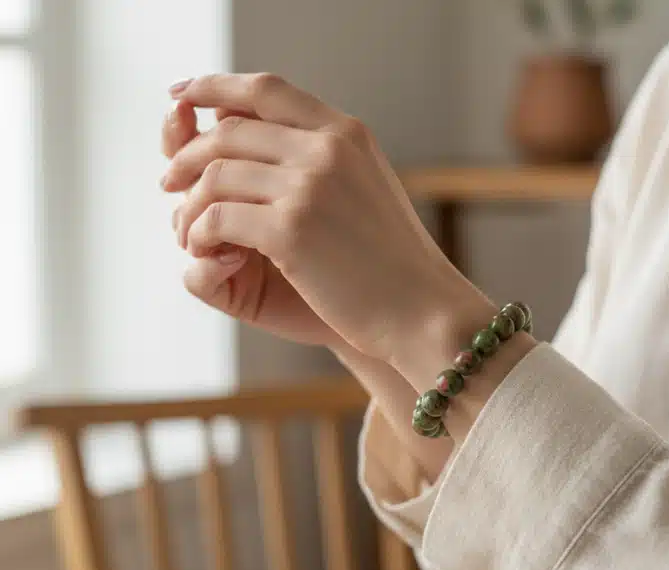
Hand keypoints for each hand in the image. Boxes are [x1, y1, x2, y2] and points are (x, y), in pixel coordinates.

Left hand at [162, 73, 493, 363]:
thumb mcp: (362, 191)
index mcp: (346, 134)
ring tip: (190, 233)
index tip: (180, 97)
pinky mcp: (292, 230)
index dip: (214, 87)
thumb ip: (316, 163)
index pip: (266, 89)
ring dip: (189, 205)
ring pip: (215, 174)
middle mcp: (328, 148)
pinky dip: (199, 235)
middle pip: (229, 129)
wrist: (425, 311)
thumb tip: (243, 139)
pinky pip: (217, 217)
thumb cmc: (390, 263)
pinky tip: (209, 253)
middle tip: (169, 184)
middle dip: (187, 155)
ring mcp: (310, 186)